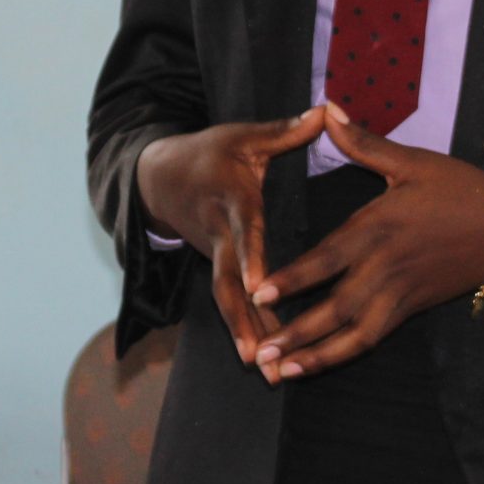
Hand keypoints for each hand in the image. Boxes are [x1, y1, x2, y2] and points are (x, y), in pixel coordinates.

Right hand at [134, 107, 328, 366]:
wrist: (159, 177)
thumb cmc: (209, 152)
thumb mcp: (243, 136)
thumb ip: (286, 131)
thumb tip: (325, 111)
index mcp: (232, 201)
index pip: (244, 232)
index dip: (251, 259)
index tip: (260, 287)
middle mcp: (220, 236)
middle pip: (228, 283)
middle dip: (244, 320)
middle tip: (259, 354)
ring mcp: (214, 256)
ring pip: (227, 302)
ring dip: (244, 336)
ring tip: (264, 372)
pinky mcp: (216, 269)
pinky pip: (230, 304)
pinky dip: (246, 332)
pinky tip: (264, 363)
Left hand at [248, 103, 483, 381]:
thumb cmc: (461, 189)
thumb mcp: (412, 161)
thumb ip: (363, 142)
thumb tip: (326, 109)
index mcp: (379, 227)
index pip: (327, 259)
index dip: (293, 280)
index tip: (260, 295)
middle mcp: (385, 267)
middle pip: (335, 308)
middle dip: (297, 332)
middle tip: (263, 353)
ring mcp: (400, 292)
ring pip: (354, 334)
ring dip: (318, 355)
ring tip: (284, 372)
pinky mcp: (412, 308)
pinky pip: (374, 337)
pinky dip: (345, 354)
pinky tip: (318, 364)